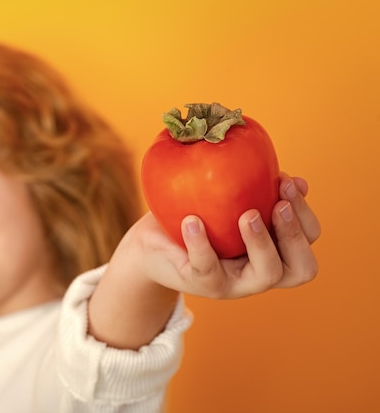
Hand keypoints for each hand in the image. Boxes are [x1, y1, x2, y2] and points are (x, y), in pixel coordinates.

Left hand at [130, 174, 320, 298]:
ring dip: (262, 242)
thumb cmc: (197, 215)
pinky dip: (201, 244)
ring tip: (246, 214)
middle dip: (295, 234)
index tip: (289, 182)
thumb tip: (290, 178)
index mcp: (274, 251)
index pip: (309, 239)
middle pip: (301, 268)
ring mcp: (233, 283)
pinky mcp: (202, 284)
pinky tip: (191, 220)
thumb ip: (257, 192)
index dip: (305, 212)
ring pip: (267, 275)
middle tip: (278, 204)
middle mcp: (260, 272)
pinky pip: (206, 268)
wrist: (153, 243)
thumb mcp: (227, 201)